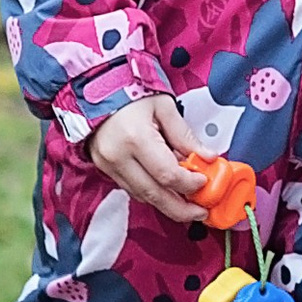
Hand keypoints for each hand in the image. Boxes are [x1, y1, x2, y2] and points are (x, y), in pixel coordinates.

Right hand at [86, 93, 206, 221]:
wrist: (94, 89)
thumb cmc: (130, 93)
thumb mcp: (164, 106)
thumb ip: (185, 135)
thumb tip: (207, 157)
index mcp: (135, 138)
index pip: (167, 175)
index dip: (189, 184)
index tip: (204, 181)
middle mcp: (118, 157)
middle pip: (154, 195)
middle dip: (180, 209)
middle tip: (200, 212)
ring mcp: (108, 166)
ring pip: (142, 196)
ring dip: (166, 203)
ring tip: (188, 202)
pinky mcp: (105, 170)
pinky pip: (132, 189)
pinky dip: (152, 193)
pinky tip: (167, 190)